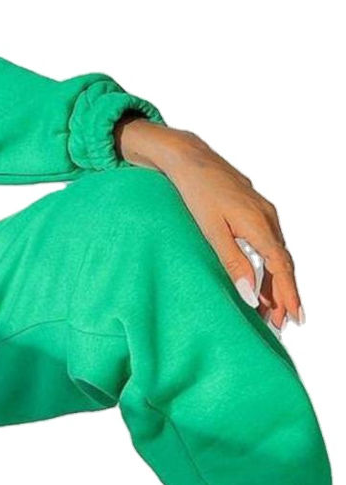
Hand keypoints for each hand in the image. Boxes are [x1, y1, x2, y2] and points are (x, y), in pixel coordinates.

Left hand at [115, 119, 303, 332]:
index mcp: (259, 225)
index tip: (295, 318)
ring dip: (275, 283)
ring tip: (271, 310)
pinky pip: (268, 243)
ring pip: (276, 254)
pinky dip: (268, 265)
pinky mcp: (253, 210)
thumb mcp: (211, 231)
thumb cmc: (197, 193)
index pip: (281, 267)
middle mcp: (268, 219)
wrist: (189, 158)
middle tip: (282, 325)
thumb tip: (251, 295)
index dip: (289, 294)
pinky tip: (262, 277)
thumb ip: (233, 262)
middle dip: (284, 296)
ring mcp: (263, 213)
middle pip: (283, 264)